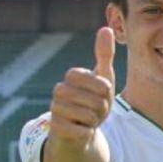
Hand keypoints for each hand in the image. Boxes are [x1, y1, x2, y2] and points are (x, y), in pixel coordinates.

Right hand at [49, 27, 115, 146]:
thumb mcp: (103, 78)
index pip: (101, 84)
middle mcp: (59, 90)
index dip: (106, 92)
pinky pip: (81, 131)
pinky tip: (81, 130)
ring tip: (87, 119)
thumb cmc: (93, 101)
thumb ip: (104, 54)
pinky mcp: (55, 127)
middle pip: (96, 101)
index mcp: (72, 76)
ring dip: (94, 121)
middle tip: (95, 110)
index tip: (101, 95)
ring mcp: (55, 108)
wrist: (80, 129)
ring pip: (89, 116)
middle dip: (102, 108)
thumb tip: (105, 28)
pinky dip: (87, 132)